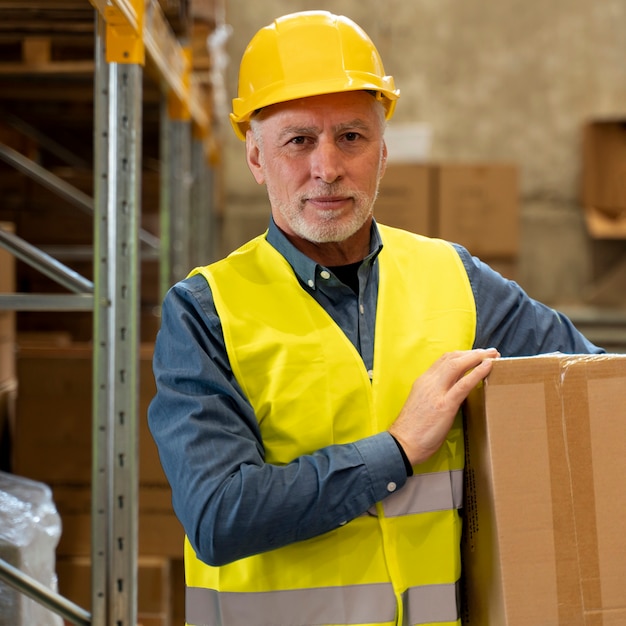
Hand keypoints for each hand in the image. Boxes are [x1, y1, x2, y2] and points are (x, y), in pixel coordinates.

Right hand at [388, 348, 498, 465]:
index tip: (474, 355)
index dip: (461, 355)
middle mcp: (429, 382)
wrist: (402, 444)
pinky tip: (488, 367)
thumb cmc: (412, 431)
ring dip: (478, 358)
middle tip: (489, 352)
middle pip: (452, 358)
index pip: (443, 360)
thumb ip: (435, 395)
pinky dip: (477, 372)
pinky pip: (463, 384)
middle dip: (473, 353)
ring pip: (458, 365)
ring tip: (493, 356)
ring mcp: (436, 392)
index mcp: (423, 382)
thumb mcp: (422, 405)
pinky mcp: (445, 405)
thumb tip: (452, 392)